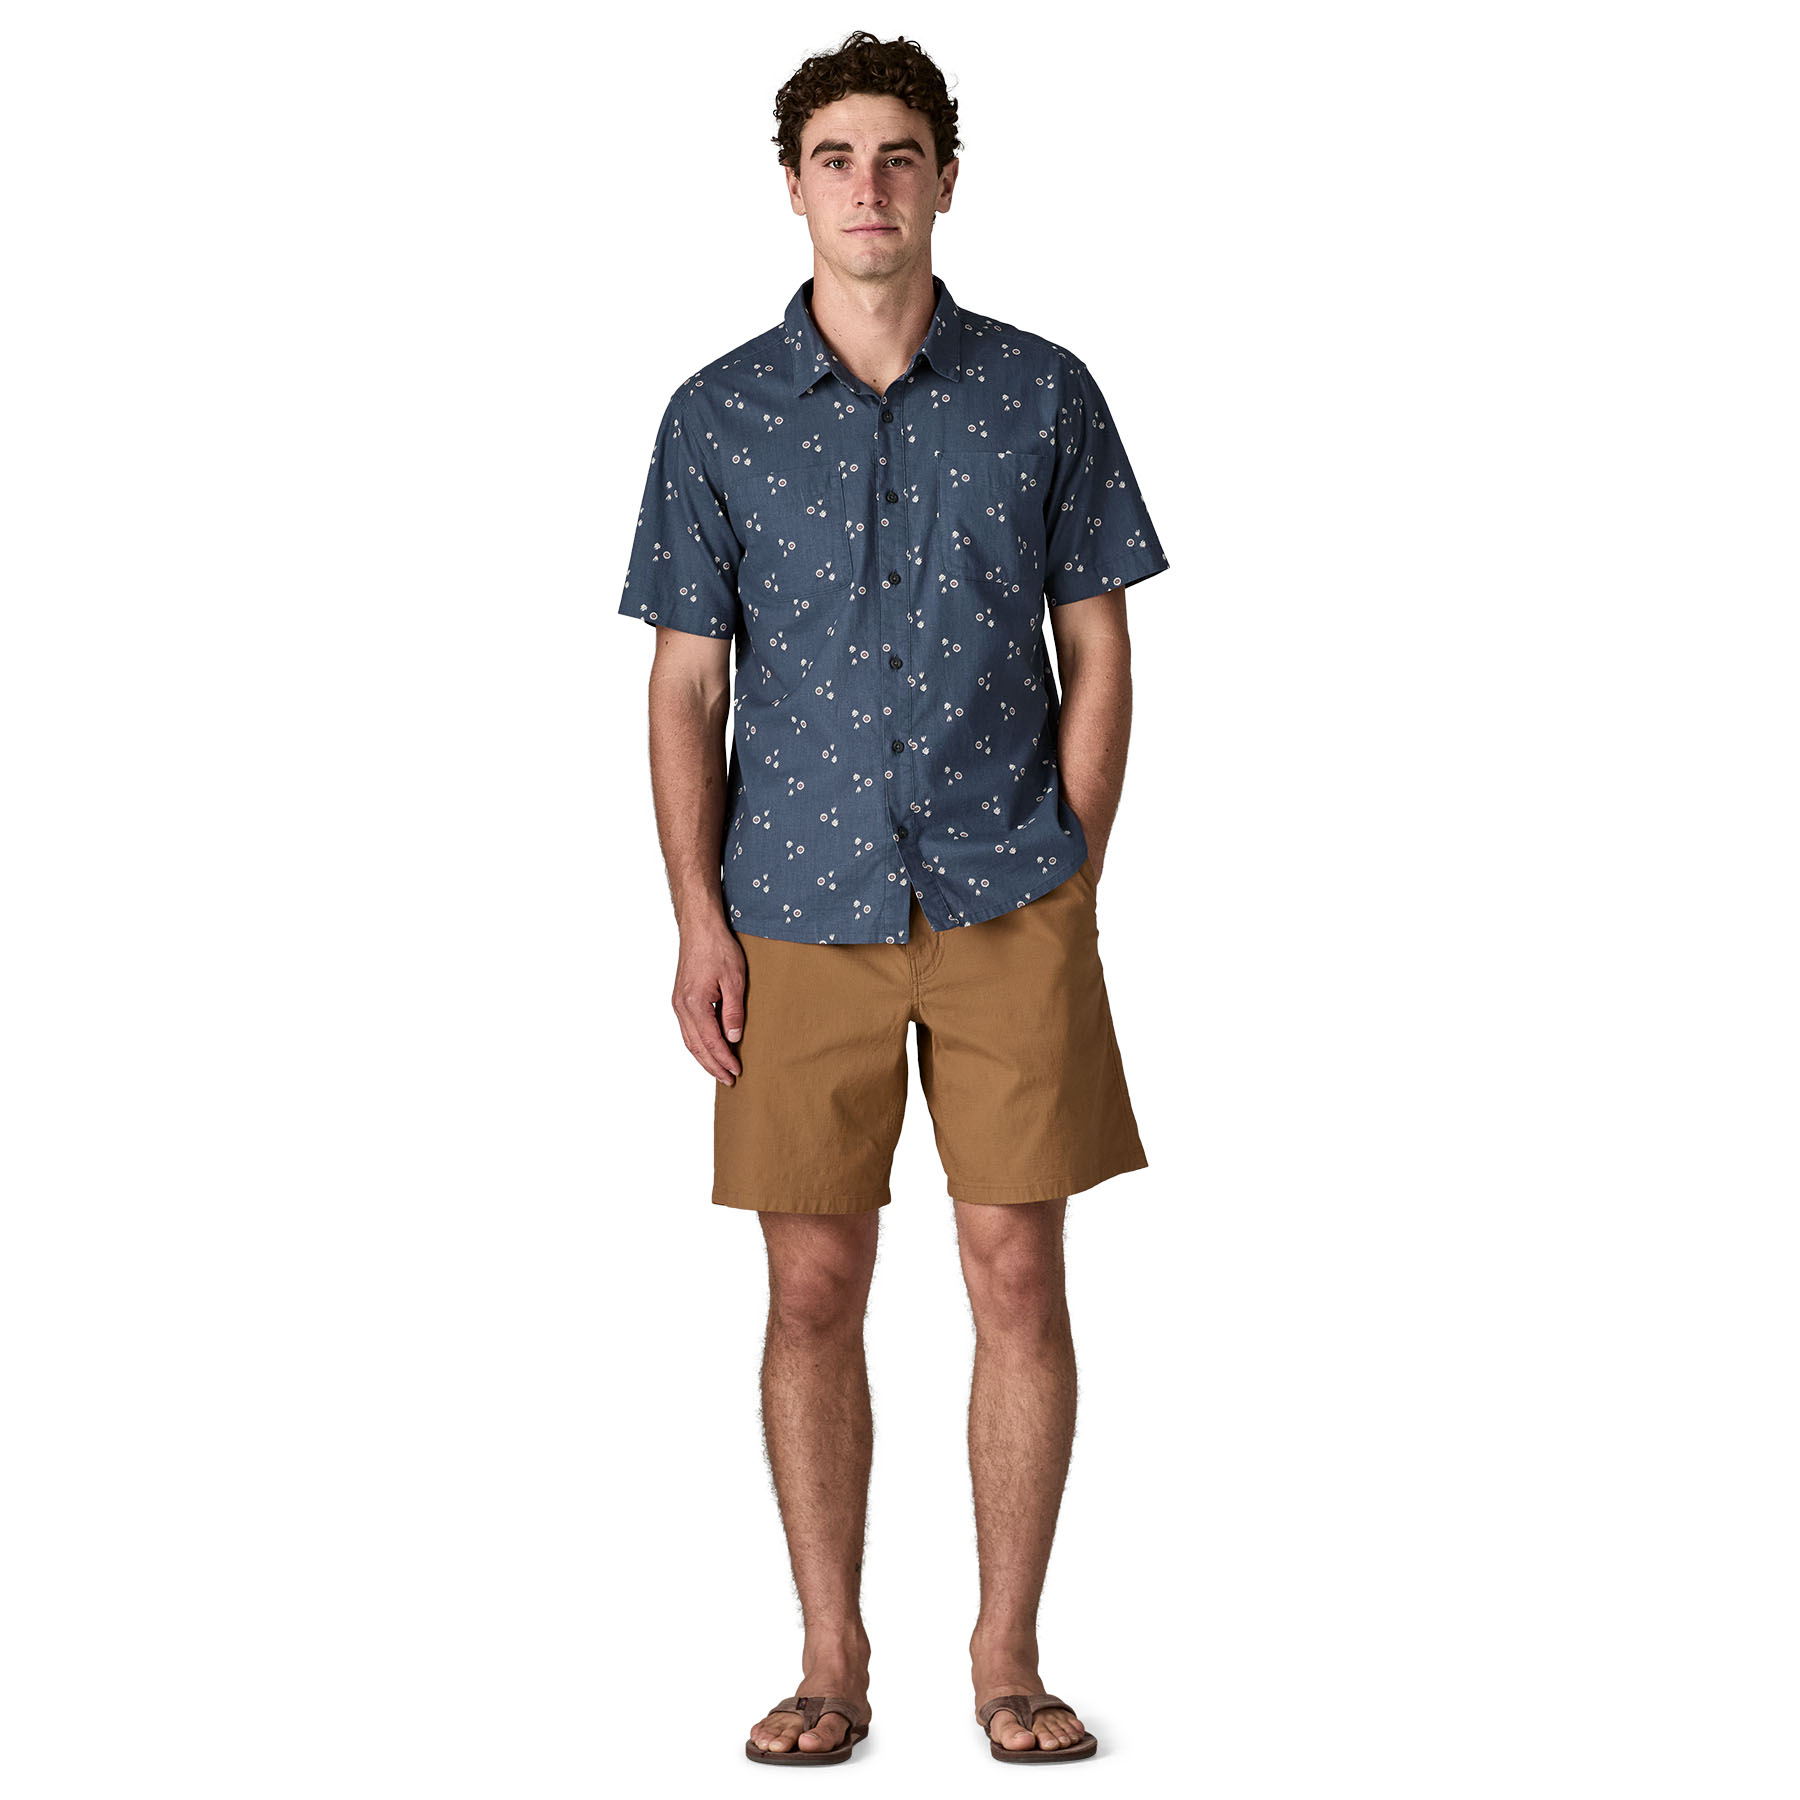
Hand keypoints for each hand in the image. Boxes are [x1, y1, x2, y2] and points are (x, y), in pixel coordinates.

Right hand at [671, 925, 746, 1083]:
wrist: (699, 927)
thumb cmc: (717, 948)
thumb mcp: (734, 979)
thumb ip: (733, 1011)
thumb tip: (733, 1038)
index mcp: (694, 1004)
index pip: (710, 1042)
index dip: (724, 1059)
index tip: (737, 1072)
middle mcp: (681, 1007)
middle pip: (696, 1047)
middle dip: (712, 1066)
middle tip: (729, 1080)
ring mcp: (678, 1003)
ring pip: (689, 1040)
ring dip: (704, 1058)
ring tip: (720, 1070)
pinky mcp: (680, 998)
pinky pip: (688, 1029)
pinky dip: (698, 1044)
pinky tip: (708, 1048)